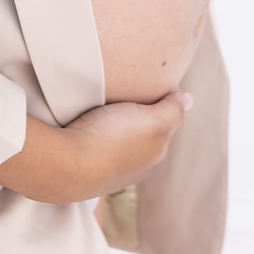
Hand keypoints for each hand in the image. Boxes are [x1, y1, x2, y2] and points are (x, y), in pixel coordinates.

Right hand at [0, 89, 191, 203]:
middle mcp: (137, 167)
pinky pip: (97, 145)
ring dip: (115, 125)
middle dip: (138, 115)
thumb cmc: (110, 139)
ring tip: (104, 103)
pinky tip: (87, 123)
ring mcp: (110, 171)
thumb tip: (188, 99)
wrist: (65, 166)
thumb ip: (172, 110)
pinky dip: (96, 134)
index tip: (147, 82)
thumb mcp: (152, 121)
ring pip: (119, 140)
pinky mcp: (85, 168)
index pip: (165, 122)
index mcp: (155, 153)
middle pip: (143, 132)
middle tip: (125, 89)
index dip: (160, 101)